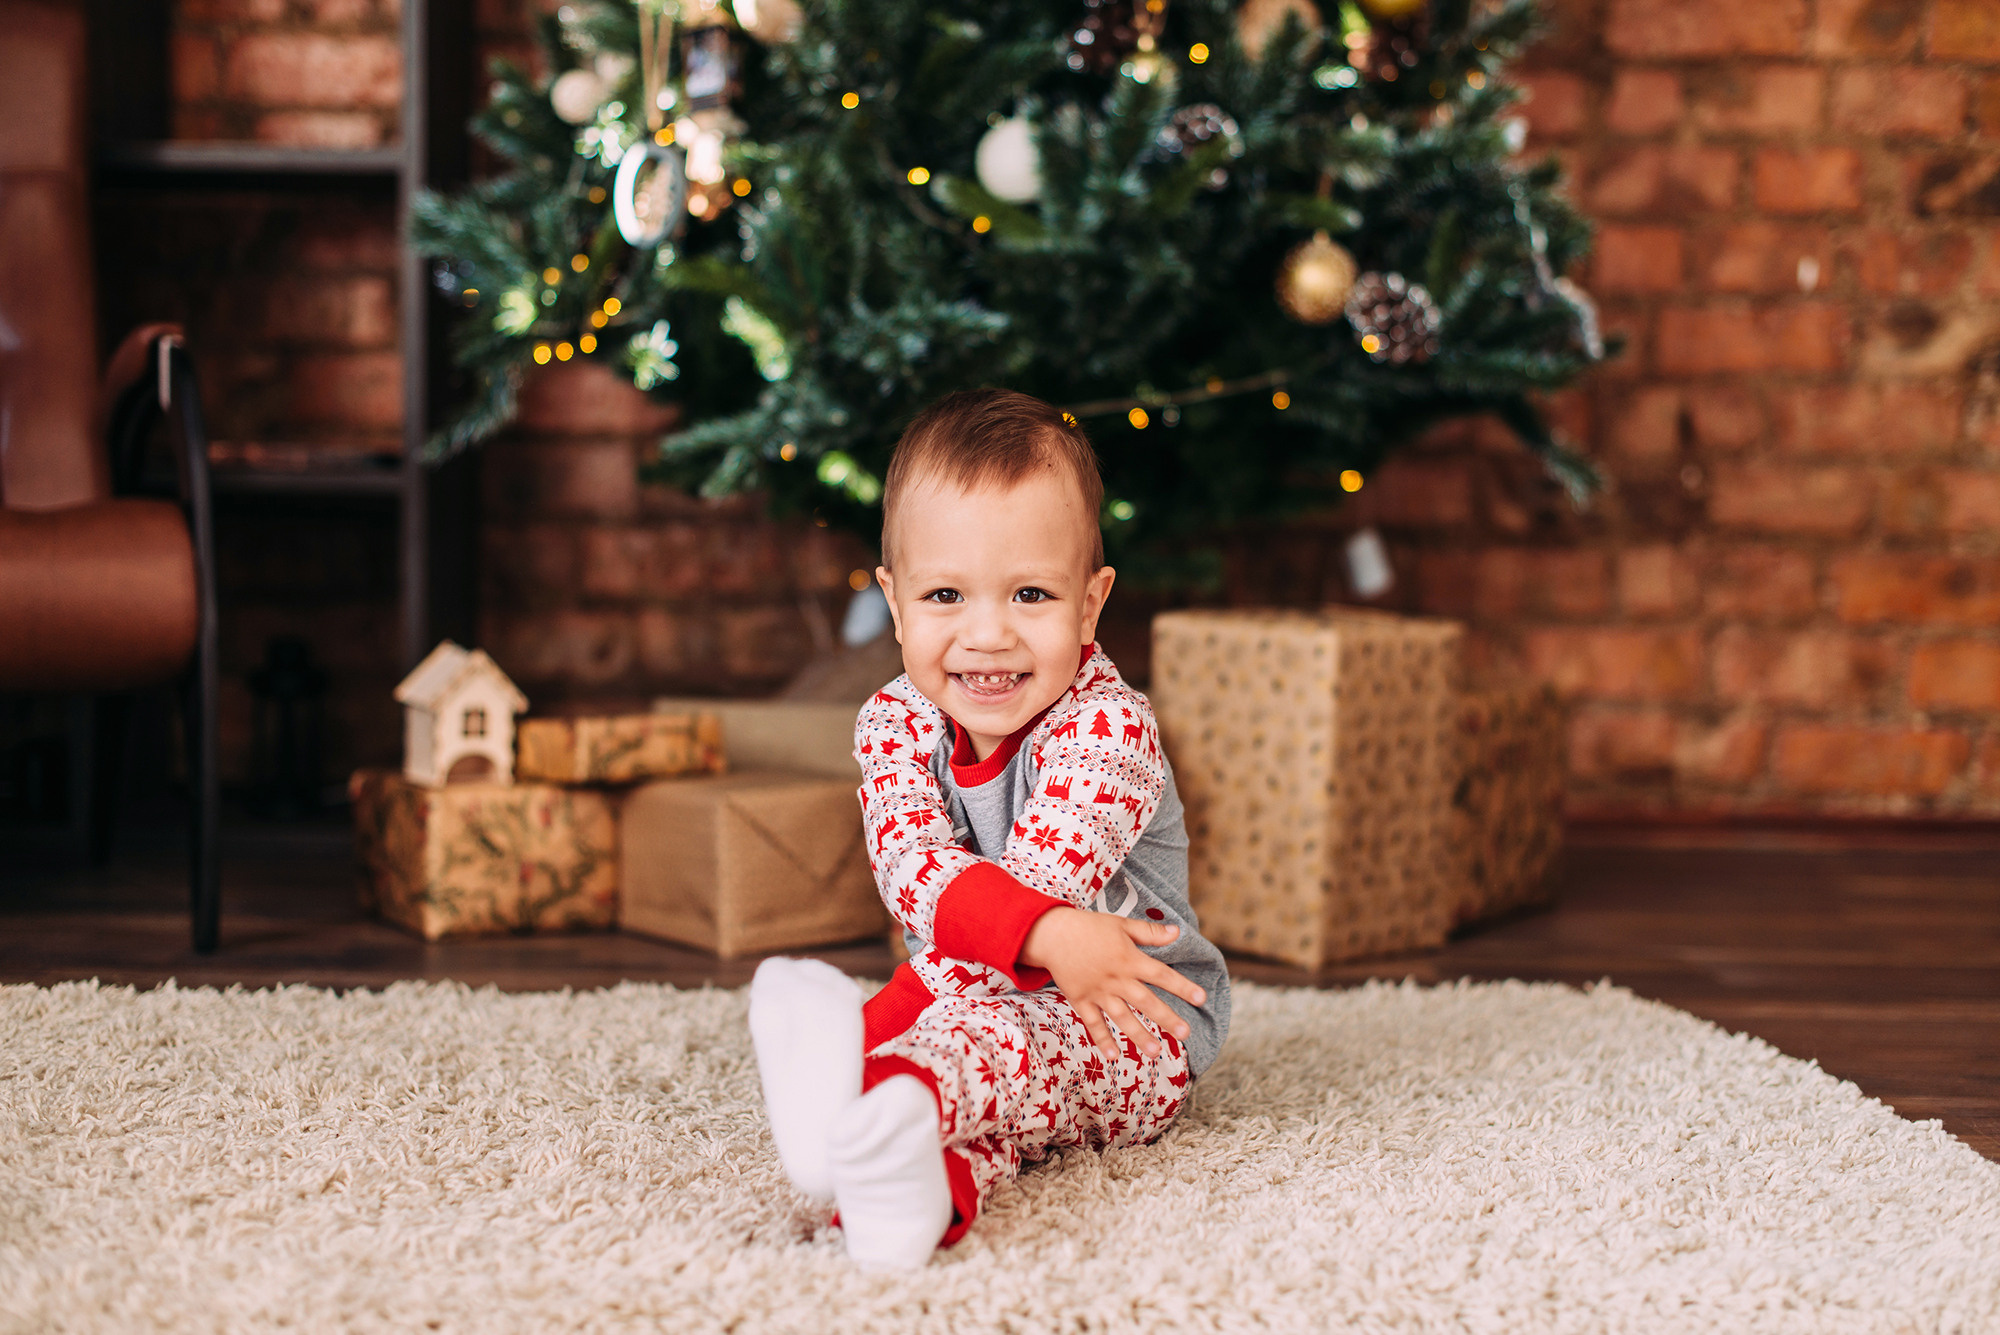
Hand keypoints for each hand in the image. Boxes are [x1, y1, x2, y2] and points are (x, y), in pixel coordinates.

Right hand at [1018, 907, 1206, 1059]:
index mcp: (1129, 958)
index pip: (1161, 974)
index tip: (1201, 998)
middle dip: (1166, 1017)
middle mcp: (1116, 978)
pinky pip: (1092, 1023)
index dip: (1181, 986)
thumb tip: (1178, 932)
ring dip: (1138, 1035)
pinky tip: (1114, 1057)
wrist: (1052, 934)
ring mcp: (1097, 992)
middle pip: (1145, 1001)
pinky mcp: (1080, 1000)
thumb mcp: (1121, 924)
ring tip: (1155, 1052)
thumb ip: (1149, 932)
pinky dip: (1102, 1040)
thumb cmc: (1089, 927)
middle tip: (1185, 1033)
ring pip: (1121, 1017)